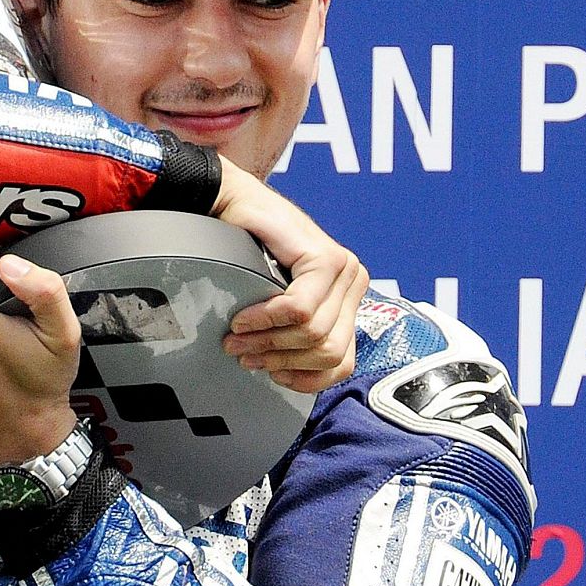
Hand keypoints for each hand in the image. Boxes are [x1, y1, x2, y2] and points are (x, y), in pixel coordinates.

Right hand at [211, 158, 367, 392]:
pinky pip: (300, 310)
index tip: (270, 373)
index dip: (302, 378)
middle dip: (280, 360)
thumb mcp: (279, 303)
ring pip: (315, 334)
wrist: (232, 207)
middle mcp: (353, 282)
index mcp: (348, 299)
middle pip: (328, 351)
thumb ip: (295, 335)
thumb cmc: (250, 253)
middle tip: (244, 355)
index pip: (341, 363)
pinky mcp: (326, 258)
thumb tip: (292, 375)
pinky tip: (245, 319)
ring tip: (239, 338)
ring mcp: (343, 269)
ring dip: (268, 342)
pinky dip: (267, 321)